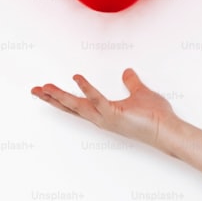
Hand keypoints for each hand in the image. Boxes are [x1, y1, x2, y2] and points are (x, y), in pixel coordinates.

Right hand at [30, 68, 182, 151]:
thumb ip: (132, 83)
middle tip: (34, 90)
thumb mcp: (140, 93)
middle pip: (71, 107)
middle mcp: (101, 118)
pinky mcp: (115, 114)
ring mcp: (106, 118)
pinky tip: (77, 77)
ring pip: (78, 106)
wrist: (167, 129)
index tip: (45, 91)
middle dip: (51, 98)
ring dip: (60, 96)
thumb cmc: (156, 116)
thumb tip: (127, 72)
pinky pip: (98, 100)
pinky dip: (87, 89)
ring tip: (45, 87)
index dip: (60, 98)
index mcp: (104, 112)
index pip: (77, 105)